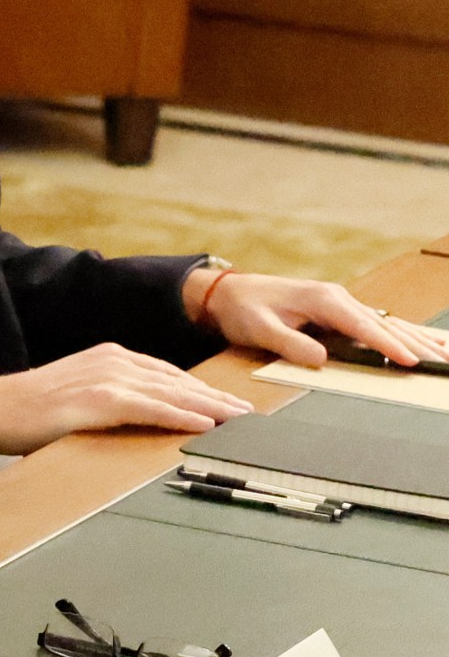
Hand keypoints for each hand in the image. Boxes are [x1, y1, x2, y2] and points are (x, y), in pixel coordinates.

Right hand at [0, 343, 251, 455]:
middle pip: (178, 380)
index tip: (226, 403)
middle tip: (248, 413)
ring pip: (173, 393)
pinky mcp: (101, 400)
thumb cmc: (27, 409)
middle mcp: (113, 360)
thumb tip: (137, 416)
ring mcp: (108, 378)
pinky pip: (152, 408)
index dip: (201, 389)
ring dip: (211, 407)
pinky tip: (206, 424)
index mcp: (108, 356)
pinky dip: (182, 416)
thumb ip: (108, 397)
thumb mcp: (75, 394)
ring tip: (239, 420)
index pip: (167, 373)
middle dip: (216, 397)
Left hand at [189, 270, 448, 368]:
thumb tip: (321, 358)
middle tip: (440, 363)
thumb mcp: (260, 329)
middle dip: (413, 344)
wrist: (228, 293)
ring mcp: (340, 303)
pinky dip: (401, 333)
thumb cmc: (243, 310)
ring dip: (415, 338)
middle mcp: (338, 298)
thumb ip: (290, 343)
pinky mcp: (338, 310)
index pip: (363, 326)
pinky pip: (376, 323)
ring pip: (386, 322)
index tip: (408, 361)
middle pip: (383, 324)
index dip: (387, 345)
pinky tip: (421, 342)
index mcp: (323, 300)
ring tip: (443, 355)